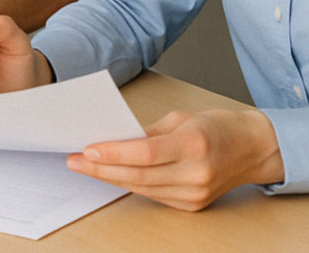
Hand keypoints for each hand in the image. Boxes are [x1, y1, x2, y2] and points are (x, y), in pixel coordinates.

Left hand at [66, 108, 284, 210]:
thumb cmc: (214, 126)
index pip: (144, 153)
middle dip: (101, 169)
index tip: (87, 148)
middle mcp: (195, 173)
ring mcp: (195, 193)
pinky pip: (153, 195)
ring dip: (110, 178)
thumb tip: (113, 139)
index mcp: (193, 144)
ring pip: (142, 188)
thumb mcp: (179, 118)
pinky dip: (130, 184)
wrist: (250, 149)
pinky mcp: (193, 205)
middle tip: (73, 161)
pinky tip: (112, 175)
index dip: (113, 152)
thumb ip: (147, 132)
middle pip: (138, 175)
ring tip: (85, 167)